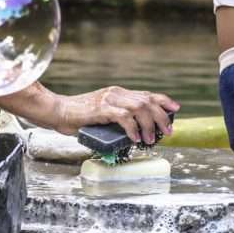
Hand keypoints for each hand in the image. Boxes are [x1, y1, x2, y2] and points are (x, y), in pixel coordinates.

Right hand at [46, 86, 179, 145]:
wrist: (57, 111)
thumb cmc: (78, 117)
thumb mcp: (102, 115)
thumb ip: (117, 119)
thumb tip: (134, 132)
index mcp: (118, 93)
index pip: (146, 94)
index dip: (163, 100)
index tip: (176, 109)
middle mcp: (116, 93)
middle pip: (147, 101)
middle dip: (161, 116)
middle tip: (168, 131)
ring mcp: (109, 100)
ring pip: (139, 108)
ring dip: (149, 124)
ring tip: (151, 139)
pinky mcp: (101, 109)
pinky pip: (124, 117)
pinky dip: (133, 128)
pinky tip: (135, 138)